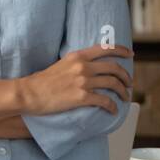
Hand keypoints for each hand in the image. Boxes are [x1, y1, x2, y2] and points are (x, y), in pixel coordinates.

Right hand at [18, 44, 133, 116]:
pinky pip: (105, 101)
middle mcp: (83, 66)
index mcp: (78, 56)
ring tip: (124, 97)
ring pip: (113, 84)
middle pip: (114, 68)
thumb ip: (78, 63)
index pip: (106, 48)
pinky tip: (113, 110)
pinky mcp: (81, 97)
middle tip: (129, 83)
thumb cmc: (43, 81)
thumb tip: (91, 67)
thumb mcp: (62, 64)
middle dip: (125, 76)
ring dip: (122, 91)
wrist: (30, 93)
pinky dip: (112, 106)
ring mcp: (83, 81)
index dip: (121, 51)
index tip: (130, 54)